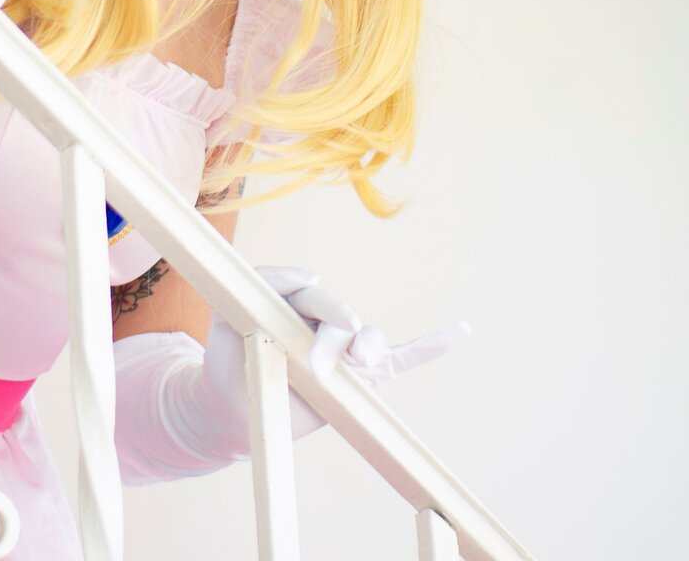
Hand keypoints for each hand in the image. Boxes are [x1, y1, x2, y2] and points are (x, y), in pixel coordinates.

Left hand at [199, 265, 470, 441]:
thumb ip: (262, 292)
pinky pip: (402, 357)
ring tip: (359, 361)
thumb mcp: (228, 322)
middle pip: (337, 313)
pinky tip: (460, 330)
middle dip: (331, 336)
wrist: (232, 409)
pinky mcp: (361, 374)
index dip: (302, 295)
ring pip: (367, 336)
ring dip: (366, 345)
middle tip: (317, 368)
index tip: (295, 308)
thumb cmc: (228, 363)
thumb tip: (311, 279)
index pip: (305, 288)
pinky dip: (431, 346)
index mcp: (290, 298)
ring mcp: (343, 346)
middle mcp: (321, 317)